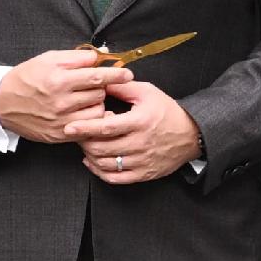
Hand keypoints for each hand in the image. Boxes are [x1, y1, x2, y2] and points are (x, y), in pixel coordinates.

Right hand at [0, 48, 118, 145]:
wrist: (2, 103)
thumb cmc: (27, 77)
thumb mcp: (48, 59)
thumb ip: (76, 57)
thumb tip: (100, 57)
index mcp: (59, 79)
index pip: (97, 76)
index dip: (115, 74)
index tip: (127, 74)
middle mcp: (61, 101)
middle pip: (99, 94)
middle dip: (100, 88)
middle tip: (91, 85)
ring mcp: (61, 120)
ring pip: (96, 112)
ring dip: (96, 104)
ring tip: (84, 99)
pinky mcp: (59, 134)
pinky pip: (87, 127)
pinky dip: (89, 119)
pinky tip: (82, 112)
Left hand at [76, 80, 203, 185]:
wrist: (191, 134)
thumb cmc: (167, 111)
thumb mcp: (147, 93)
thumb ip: (122, 88)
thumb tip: (99, 81)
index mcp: (140, 122)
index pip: (106, 127)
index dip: (85, 128)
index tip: (69, 127)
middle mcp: (140, 144)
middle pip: (102, 148)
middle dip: (84, 141)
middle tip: (77, 134)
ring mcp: (142, 161)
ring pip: (106, 164)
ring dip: (90, 156)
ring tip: (85, 145)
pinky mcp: (144, 173)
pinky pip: (116, 178)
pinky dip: (100, 172)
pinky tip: (93, 162)